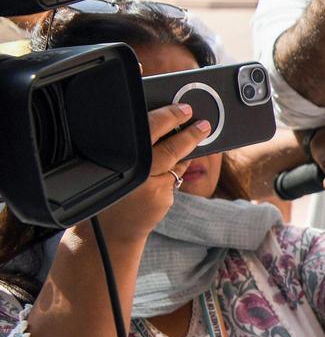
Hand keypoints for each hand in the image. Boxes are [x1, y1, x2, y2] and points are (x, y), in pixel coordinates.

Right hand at [93, 103, 209, 247]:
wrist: (110, 227)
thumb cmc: (114, 188)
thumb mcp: (123, 164)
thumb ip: (142, 146)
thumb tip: (172, 127)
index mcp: (121, 152)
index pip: (147, 127)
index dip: (168, 116)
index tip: (183, 108)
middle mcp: (135, 167)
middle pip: (170, 145)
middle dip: (189, 132)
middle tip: (203, 123)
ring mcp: (149, 183)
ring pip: (176, 160)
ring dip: (190, 145)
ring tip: (201, 131)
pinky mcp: (160, 196)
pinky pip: (173, 176)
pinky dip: (173, 171)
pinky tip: (167, 170)